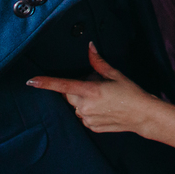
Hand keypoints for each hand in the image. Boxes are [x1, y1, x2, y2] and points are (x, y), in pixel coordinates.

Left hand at [27, 44, 159, 135]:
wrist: (143, 116)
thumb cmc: (131, 93)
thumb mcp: (116, 75)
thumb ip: (98, 62)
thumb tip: (90, 47)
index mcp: (91, 91)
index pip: (63, 86)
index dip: (46, 83)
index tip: (31, 81)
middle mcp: (86, 106)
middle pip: (69, 94)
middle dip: (77, 88)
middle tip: (96, 85)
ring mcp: (88, 118)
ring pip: (76, 106)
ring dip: (83, 99)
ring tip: (103, 98)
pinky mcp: (91, 127)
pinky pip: (83, 116)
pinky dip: (89, 110)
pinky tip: (104, 108)